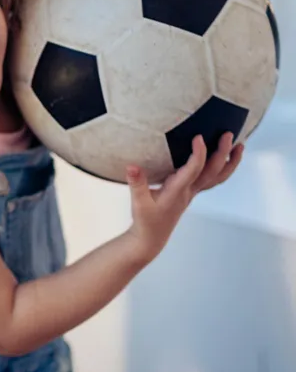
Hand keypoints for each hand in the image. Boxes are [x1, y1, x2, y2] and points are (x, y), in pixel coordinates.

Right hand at [126, 133, 242, 258]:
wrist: (151, 238)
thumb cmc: (145, 221)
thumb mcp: (138, 202)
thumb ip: (136, 183)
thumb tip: (131, 166)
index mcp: (177, 191)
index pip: (194, 169)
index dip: (199, 153)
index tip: (198, 136)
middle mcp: (189, 191)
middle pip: (213, 172)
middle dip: (222, 152)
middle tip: (227, 134)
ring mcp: (192, 193)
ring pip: (218, 177)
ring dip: (231, 162)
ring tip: (239, 146)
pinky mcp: (190, 193)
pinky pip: (212, 180)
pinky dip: (222, 169)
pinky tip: (223, 159)